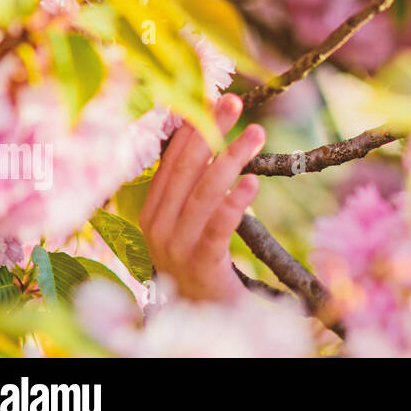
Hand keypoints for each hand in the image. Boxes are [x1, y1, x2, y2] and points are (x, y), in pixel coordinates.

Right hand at [140, 93, 264, 303]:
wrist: (201, 315)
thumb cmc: (201, 259)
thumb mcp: (192, 218)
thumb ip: (197, 184)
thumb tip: (212, 134)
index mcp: (152, 209)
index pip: (171, 159)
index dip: (192, 125)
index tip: (214, 95)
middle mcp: (156, 226)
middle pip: (186, 169)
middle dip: (210, 131)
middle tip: (235, 101)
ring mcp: (174, 247)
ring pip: (204, 194)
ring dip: (232, 159)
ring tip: (258, 134)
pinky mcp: (199, 265)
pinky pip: (217, 228)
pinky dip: (234, 203)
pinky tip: (253, 183)